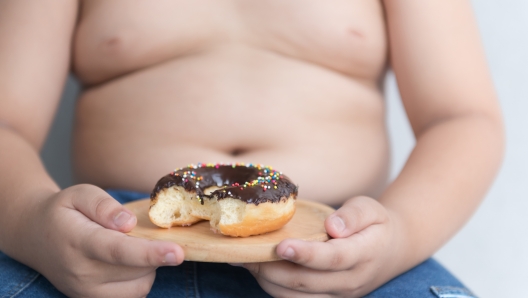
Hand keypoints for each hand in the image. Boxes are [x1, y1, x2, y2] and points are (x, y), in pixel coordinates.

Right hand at [21, 184, 183, 297]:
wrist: (34, 236)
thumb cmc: (63, 211)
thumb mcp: (80, 194)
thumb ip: (104, 205)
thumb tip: (129, 223)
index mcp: (79, 241)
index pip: (118, 251)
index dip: (150, 253)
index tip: (178, 253)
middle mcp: (81, 273)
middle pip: (136, 269)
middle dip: (152, 252)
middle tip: (139, 233)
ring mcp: (85, 292)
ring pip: (139, 286)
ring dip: (147, 267)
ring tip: (130, 247)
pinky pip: (132, 295)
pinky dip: (139, 279)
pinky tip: (128, 263)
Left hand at [242, 196, 405, 296]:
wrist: (393, 251)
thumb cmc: (376, 224)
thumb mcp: (372, 208)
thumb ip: (354, 215)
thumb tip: (333, 226)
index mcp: (364, 255)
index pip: (332, 259)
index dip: (306, 255)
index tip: (280, 246)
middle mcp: (351, 281)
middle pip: (307, 282)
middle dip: (272, 269)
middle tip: (245, 252)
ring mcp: (339, 295)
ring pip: (297, 297)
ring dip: (268, 281)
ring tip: (244, 261)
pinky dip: (275, 289)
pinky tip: (258, 271)